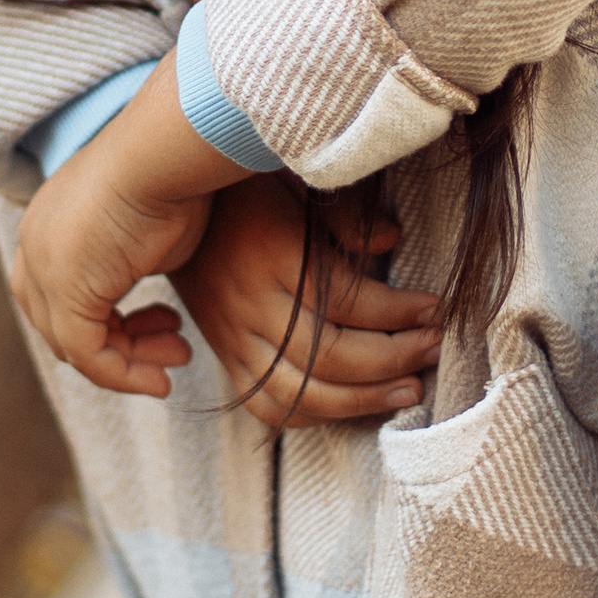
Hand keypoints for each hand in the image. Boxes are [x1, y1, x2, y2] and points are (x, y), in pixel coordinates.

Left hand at [10, 57, 246, 396]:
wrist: (166, 152)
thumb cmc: (172, 178)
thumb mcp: (148, 232)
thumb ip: (133, 267)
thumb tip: (149, 297)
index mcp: (48, 224)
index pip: (61, 296)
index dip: (112, 323)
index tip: (166, 321)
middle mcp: (34, 246)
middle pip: (61, 325)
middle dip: (120, 344)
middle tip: (175, 346)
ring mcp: (43, 267)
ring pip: (74, 345)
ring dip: (128, 363)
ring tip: (178, 357)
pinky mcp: (64, 290)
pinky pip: (87, 353)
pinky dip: (123, 374)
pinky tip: (162, 379)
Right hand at [175, 178, 439, 428]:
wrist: (162, 206)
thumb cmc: (243, 190)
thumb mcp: (292, 181)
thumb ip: (342, 213)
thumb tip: (390, 240)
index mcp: (273, 252)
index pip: (345, 299)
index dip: (398, 311)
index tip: (436, 309)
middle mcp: (251, 302)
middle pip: (328, 355)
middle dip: (391, 360)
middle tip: (433, 352)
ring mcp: (234, 336)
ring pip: (299, 393)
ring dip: (361, 402)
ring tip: (408, 390)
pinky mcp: (225, 356)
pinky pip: (266, 405)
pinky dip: (312, 416)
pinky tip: (352, 406)